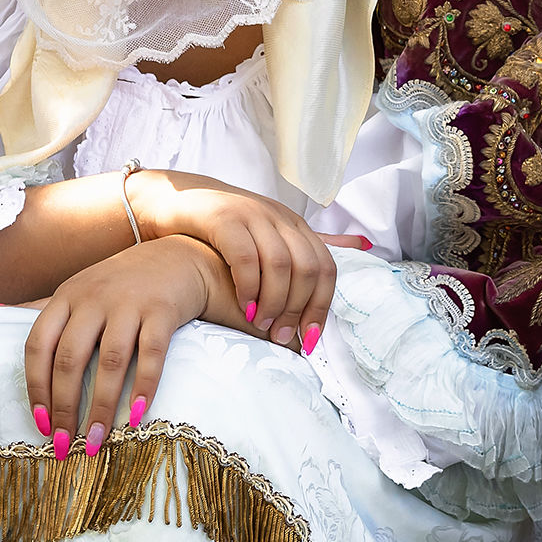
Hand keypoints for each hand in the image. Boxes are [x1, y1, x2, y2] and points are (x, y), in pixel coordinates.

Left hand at [24, 234, 234, 458]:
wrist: (179, 258)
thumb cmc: (122, 281)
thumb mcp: (78, 288)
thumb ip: (39, 306)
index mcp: (67, 297)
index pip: (39, 344)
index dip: (35, 386)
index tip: (39, 422)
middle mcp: (94, 299)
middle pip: (69, 358)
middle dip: (64, 406)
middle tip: (64, 443)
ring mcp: (129, 304)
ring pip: (109, 361)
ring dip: (100, 405)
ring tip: (95, 439)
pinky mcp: (162, 311)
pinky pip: (151, 354)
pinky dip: (143, 387)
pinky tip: (136, 415)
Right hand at [130, 170, 363, 354]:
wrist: (177, 202)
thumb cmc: (226, 231)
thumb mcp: (272, 236)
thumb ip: (311, 246)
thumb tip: (365, 245)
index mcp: (295, 226)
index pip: (325, 269)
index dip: (321, 306)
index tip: (309, 338)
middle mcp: (280, 218)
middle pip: (307, 268)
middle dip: (298, 309)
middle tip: (281, 336)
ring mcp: (253, 215)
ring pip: (281, 264)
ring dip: (274, 301)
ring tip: (260, 325)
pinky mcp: (224, 218)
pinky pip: (246, 256)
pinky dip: (249, 286)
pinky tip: (243, 305)